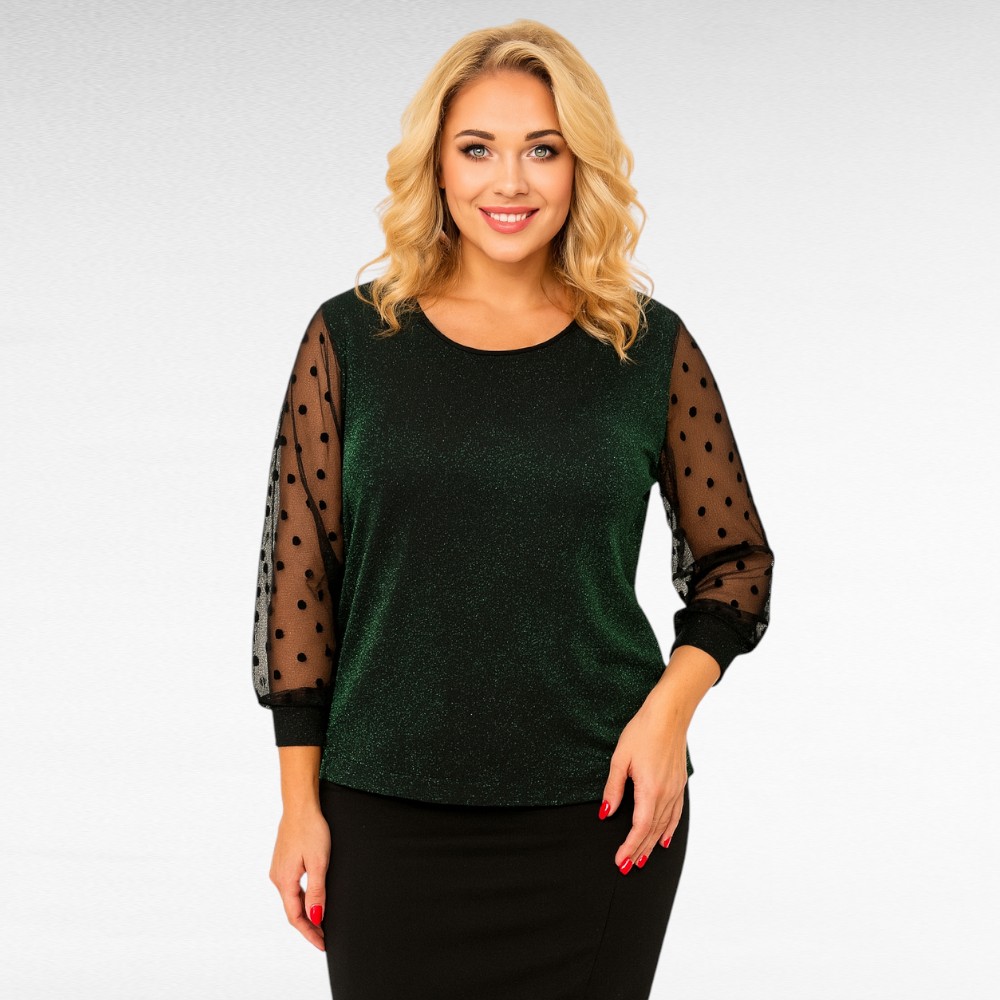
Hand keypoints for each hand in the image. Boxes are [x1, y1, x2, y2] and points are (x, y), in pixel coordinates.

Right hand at [269, 806, 330, 950]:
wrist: (300, 806)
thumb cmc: (311, 830)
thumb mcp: (319, 862)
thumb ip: (317, 891)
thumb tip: (315, 917)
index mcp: (285, 881)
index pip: (296, 917)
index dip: (309, 933)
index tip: (323, 945)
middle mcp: (277, 878)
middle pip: (292, 911)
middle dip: (308, 926)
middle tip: (325, 938)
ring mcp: (278, 869)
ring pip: (291, 899)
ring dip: (305, 913)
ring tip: (321, 923)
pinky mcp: (282, 862)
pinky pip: (291, 887)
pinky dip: (301, 899)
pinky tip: (311, 900)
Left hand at [600, 689, 688, 873]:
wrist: (669, 715)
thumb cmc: (643, 732)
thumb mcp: (620, 759)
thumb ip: (613, 789)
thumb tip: (606, 813)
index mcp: (650, 790)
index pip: (639, 828)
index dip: (629, 847)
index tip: (620, 861)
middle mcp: (666, 794)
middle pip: (652, 832)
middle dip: (638, 851)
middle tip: (626, 868)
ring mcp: (675, 790)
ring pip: (664, 826)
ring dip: (652, 845)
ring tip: (641, 860)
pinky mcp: (679, 784)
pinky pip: (675, 814)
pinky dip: (669, 830)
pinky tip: (663, 839)